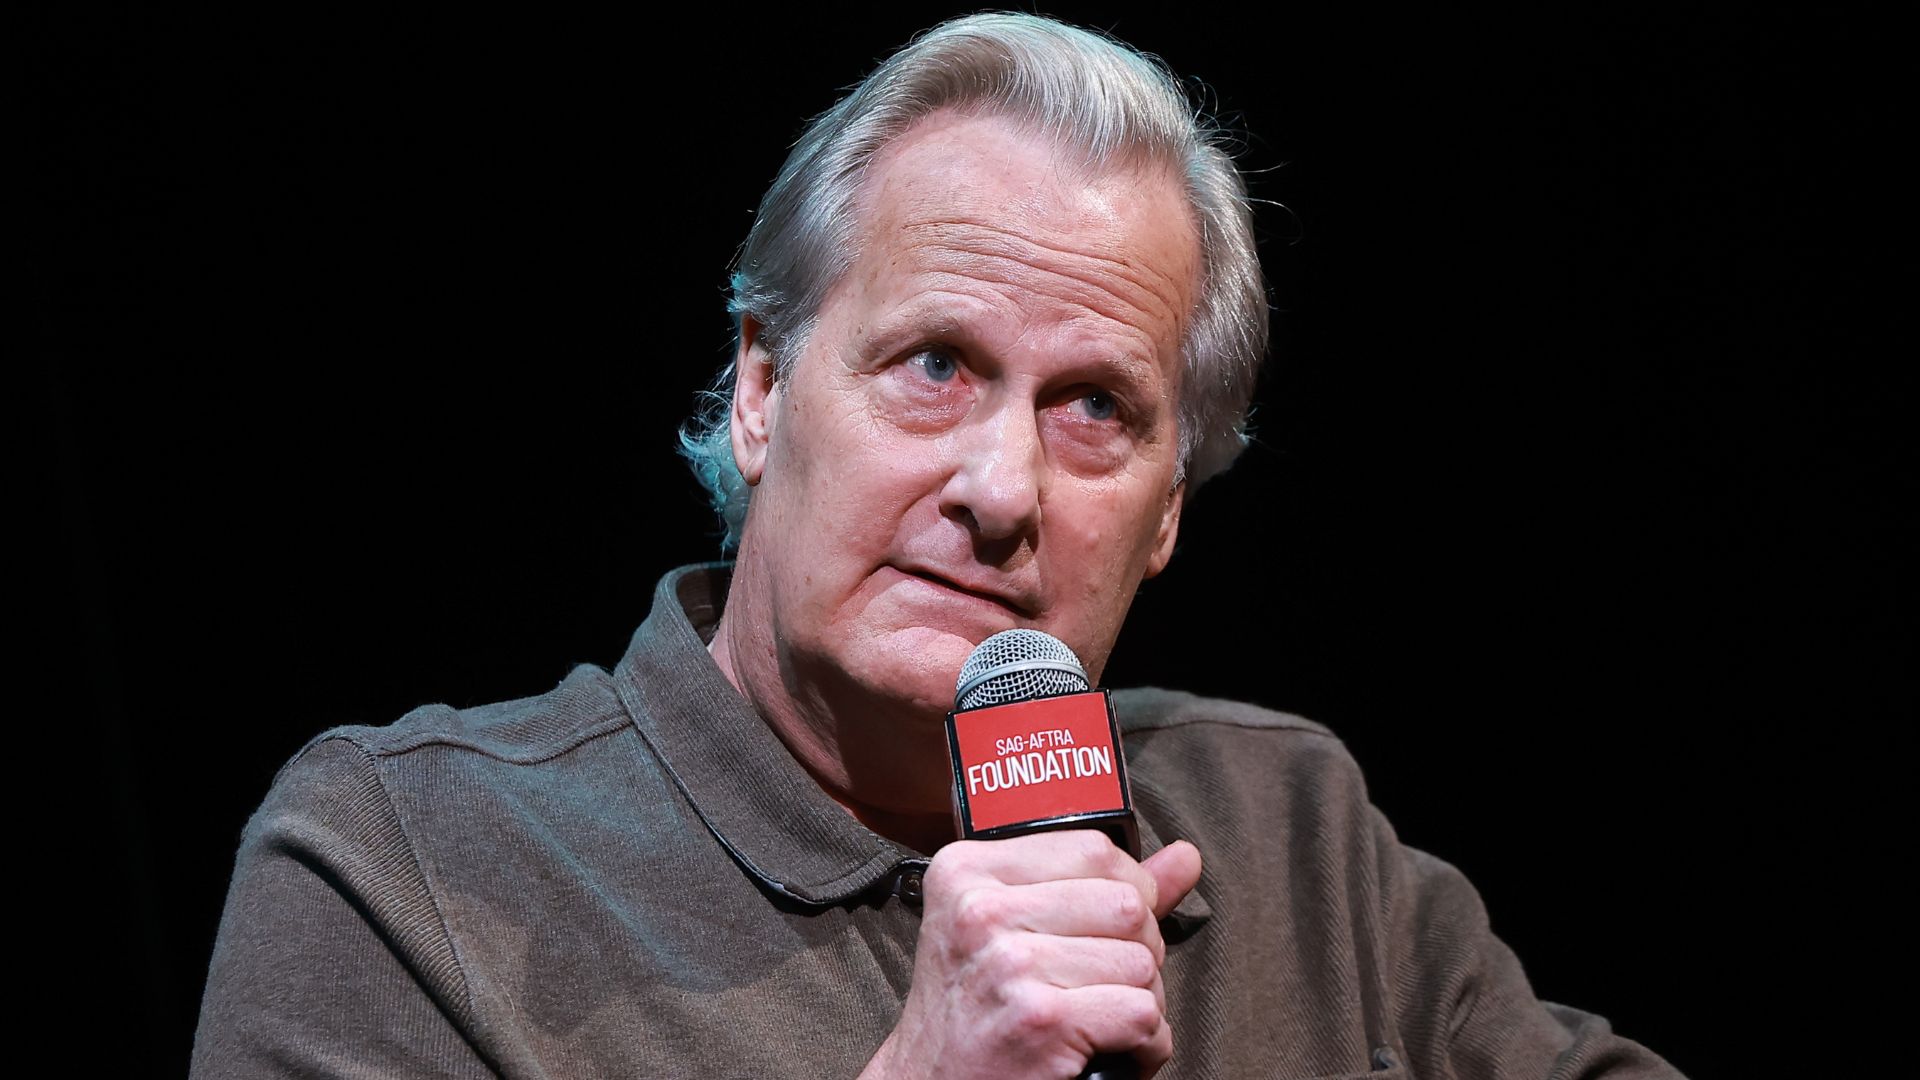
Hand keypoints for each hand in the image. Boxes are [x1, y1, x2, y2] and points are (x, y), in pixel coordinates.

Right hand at [861, 832, 1203, 1079]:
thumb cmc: (973, 1010)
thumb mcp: (1010, 929)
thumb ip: (1100, 887)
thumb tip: (1185, 857)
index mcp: (968, 871)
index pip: (1095, 850)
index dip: (1123, 894)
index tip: (1095, 932)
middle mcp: (982, 910)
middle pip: (1127, 905)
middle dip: (1134, 951)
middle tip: (1092, 985)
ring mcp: (1010, 965)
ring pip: (1143, 963)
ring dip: (1138, 1003)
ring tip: (1092, 1018)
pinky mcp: (1041, 1021)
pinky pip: (1143, 1016)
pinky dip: (1142, 1045)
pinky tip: (1103, 1049)